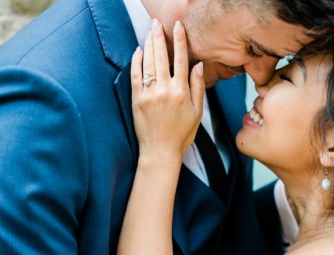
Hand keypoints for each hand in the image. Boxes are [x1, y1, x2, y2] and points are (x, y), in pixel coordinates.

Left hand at [131, 19, 204, 165]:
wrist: (160, 152)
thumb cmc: (181, 134)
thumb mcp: (197, 112)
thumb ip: (198, 87)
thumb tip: (198, 65)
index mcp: (182, 92)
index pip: (182, 60)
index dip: (180, 41)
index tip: (178, 27)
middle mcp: (165, 90)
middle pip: (162, 56)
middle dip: (159, 37)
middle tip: (157, 24)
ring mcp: (149, 94)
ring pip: (148, 63)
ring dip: (148, 45)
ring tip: (149, 33)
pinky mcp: (137, 100)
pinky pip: (135, 76)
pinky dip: (136, 62)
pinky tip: (138, 51)